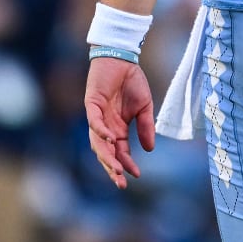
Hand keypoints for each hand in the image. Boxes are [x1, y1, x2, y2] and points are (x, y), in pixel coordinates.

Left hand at [84, 55, 155, 188]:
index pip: (120, 152)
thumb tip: (150, 150)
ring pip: (97, 142)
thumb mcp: (144, 107)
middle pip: (106, 152)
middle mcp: (106, 126)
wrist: (122, 58)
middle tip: (120, 183)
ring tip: (116, 168)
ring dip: (106, 155)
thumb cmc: (132, 81)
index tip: (137, 175)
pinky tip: (111, 139)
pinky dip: (101, 132)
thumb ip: (146, 127)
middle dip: (113, 169)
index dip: (127, 164)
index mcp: (118, 128)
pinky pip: (94, 122)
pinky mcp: (92, 104)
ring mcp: (97, 116)